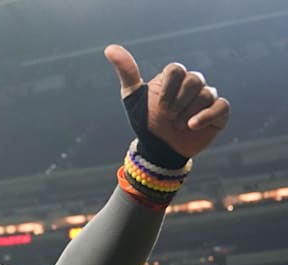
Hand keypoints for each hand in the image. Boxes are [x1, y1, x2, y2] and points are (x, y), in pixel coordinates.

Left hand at [104, 44, 229, 158]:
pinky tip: (193, 126)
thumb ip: (126, 72)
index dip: (168, 89)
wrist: (159, 149)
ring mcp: (206, 97)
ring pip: (206, 93)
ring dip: (187, 113)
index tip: (159, 106)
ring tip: (178, 126)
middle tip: (168, 117)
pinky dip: (206, 116)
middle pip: (194, 79)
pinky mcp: (219, 112)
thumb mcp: (132, 97)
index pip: (176, 69)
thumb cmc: (146, 121)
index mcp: (173, 78)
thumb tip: (110, 48)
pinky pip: (221, 106)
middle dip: (178, 102)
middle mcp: (191, 84)